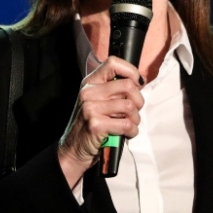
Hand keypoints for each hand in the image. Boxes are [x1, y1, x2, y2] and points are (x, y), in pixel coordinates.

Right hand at [58, 56, 143, 186]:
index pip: (113, 63)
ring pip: (129, 106)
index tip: (138, 84)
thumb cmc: (91, 125)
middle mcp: (88, 92)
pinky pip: (126, 124)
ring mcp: (90, 108)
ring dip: (135, 119)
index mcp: (90, 83)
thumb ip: (113, 90)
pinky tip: (126, 134)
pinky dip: (132, 131)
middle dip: (138, 101)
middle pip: (127, 86)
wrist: (73, 150)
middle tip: (134, 111)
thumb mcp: (97, 101)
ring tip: (129, 124)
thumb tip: (139, 82)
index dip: (131, 71)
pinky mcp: (95, 124)